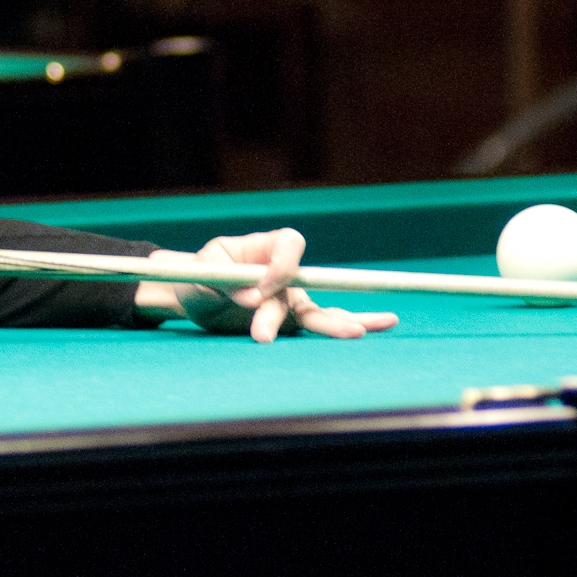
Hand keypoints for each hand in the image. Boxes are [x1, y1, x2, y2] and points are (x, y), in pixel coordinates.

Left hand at [135, 227, 399, 342]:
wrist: (197, 301)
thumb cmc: (197, 279)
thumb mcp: (200, 274)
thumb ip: (224, 282)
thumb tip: (253, 298)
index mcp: (261, 247)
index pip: (288, 243)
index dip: (282, 264)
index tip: (259, 288)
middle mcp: (283, 271)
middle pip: (302, 283)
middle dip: (293, 306)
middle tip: (268, 332)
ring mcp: (291, 297)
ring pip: (312, 311)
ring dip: (325, 327)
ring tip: (356, 333)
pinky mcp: (290, 322)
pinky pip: (321, 324)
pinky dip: (351, 324)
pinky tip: (379, 325)